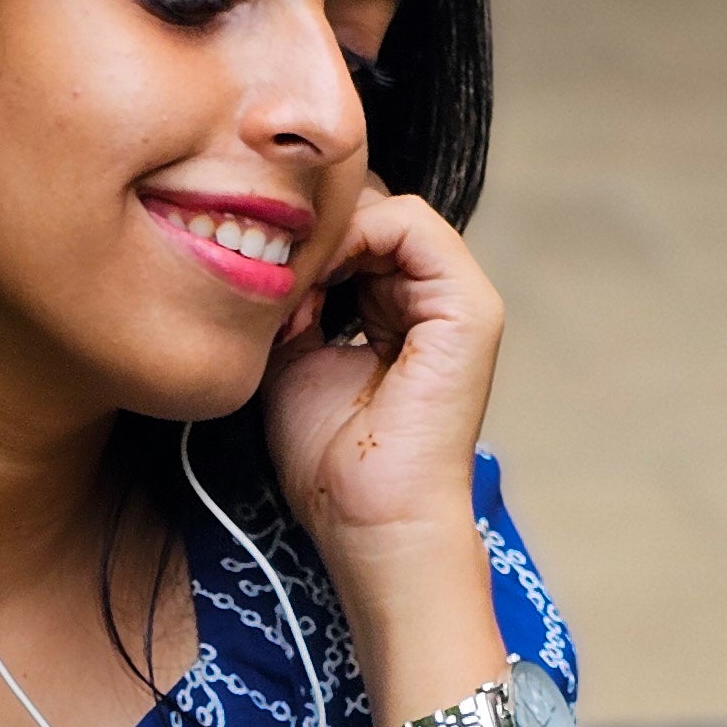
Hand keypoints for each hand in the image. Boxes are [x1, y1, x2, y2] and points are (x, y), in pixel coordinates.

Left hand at [259, 182, 501, 592]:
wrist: (370, 519)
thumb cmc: (331, 461)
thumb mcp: (293, 360)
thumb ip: (293, 301)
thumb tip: (274, 250)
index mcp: (398, 309)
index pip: (350, 229)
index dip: (301, 240)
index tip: (257, 282)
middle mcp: (432, 296)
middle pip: (364, 209)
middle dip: (309, 232)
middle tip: (269, 276)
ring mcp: (457, 297)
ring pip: (383, 207)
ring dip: (326, 236)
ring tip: (294, 289)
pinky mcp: (469, 305)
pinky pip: (408, 222)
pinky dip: (354, 235)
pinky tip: (320, 279)